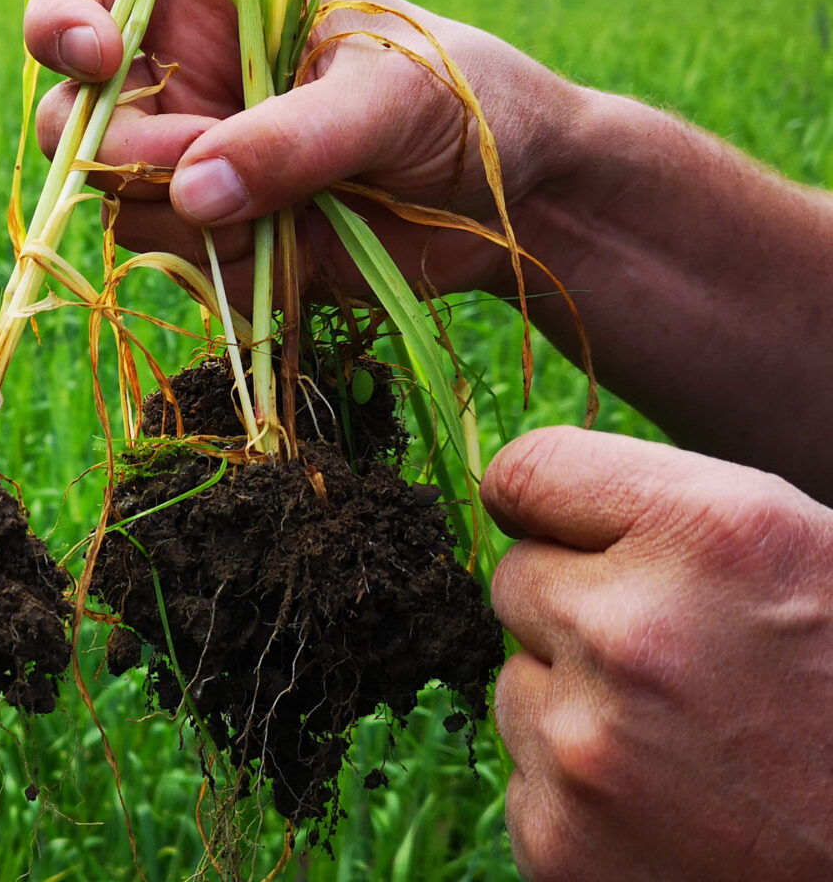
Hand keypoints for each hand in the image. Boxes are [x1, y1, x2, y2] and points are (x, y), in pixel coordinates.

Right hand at [24, 0, 588, 308]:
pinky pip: (180, 267)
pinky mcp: (226, 244)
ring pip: (121, 205)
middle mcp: (190, 89)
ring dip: (181, 221)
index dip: (62, 25)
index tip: (99, 58)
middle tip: (193, 168)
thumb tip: (191, 189)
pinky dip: (224, 270)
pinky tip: (298, 253)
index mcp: (216, 11)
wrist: (517, 201)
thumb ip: (294, 136)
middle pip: (77, 118)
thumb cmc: (464, 99)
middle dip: (119, 149)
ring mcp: (203, 172)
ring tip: (283, 215)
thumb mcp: (390, 95)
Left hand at [485, 426, 832, 880]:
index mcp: (708, 535)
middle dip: (571, 608)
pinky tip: (668, 804)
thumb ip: (659, 514)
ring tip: (684, 738)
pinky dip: (577, 790)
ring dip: (573, 702)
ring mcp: (586, 746)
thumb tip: (525, 502)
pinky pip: (525, 777)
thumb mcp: (797, 549)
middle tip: (667, 656)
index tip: (557, 528)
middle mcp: (633, 632)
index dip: (539, 504)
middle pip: (514, 581)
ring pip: (515, 683)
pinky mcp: (560, 839)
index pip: (526, 473)